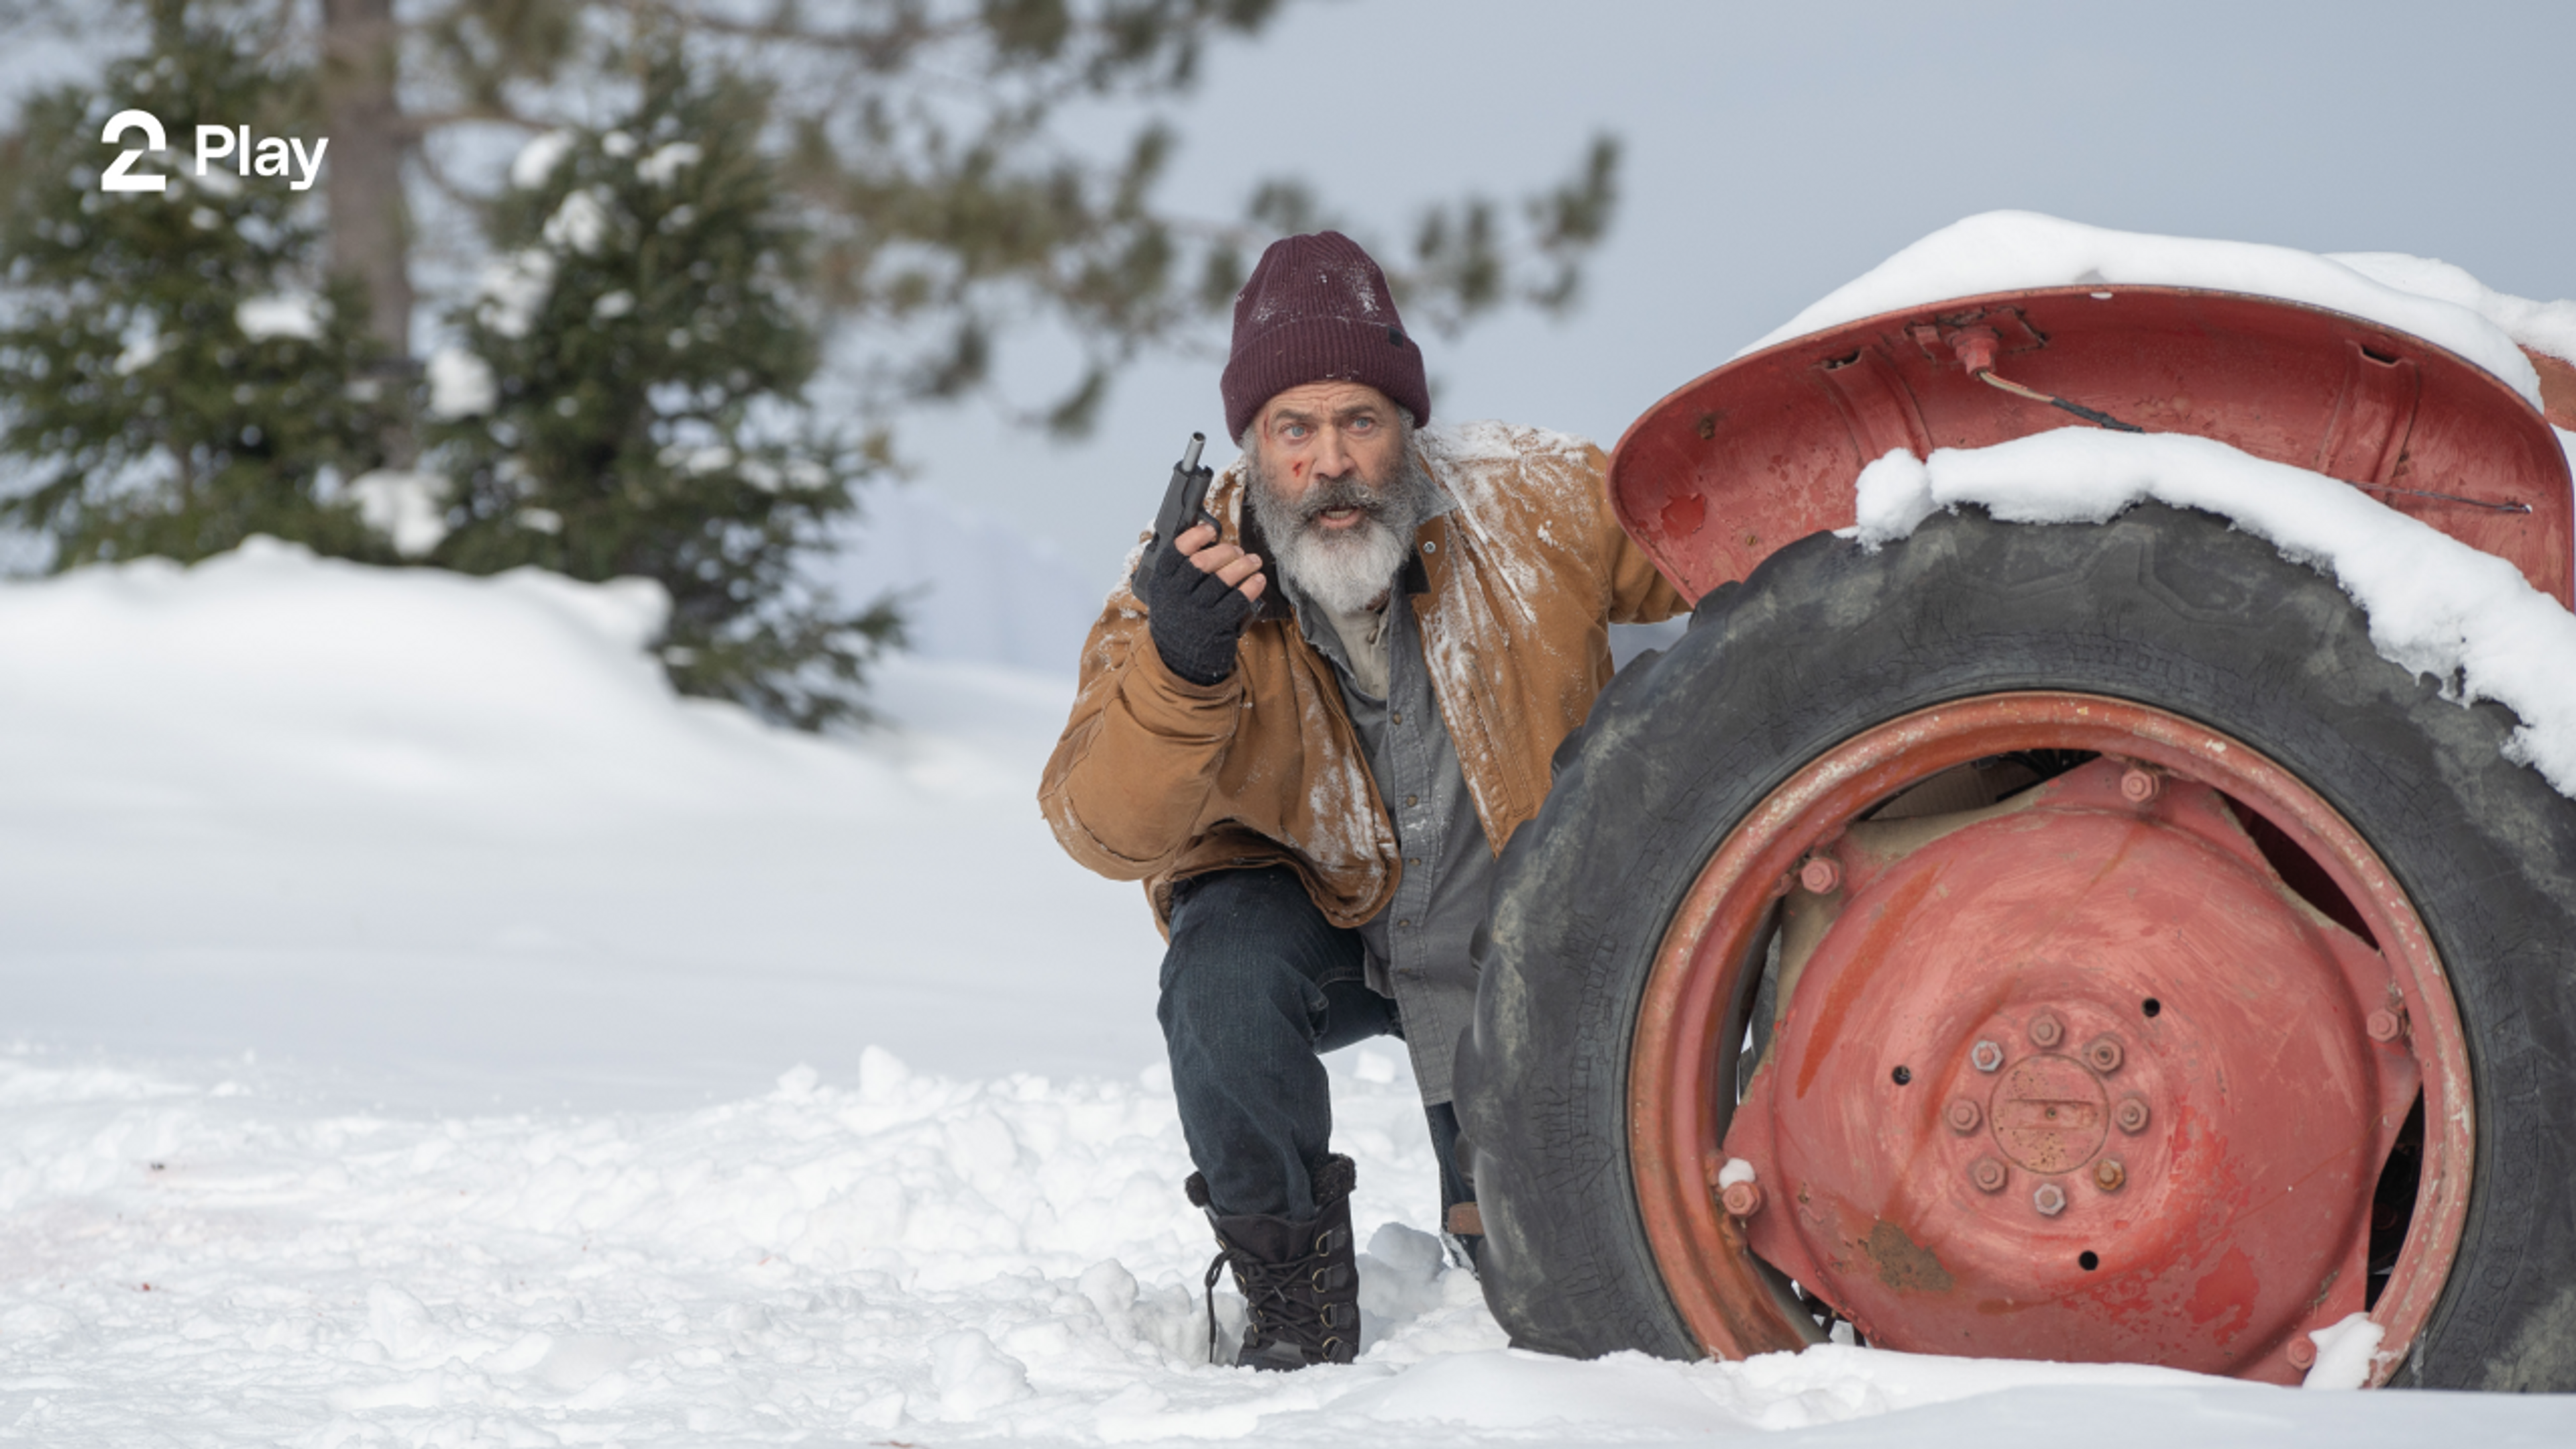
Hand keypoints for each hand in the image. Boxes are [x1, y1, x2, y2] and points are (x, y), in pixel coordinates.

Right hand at [1135, 522, 1266, 684]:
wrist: (1179, 663)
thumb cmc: (1179, 622)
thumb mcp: (1168, 597)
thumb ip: (1179, 573)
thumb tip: (1207, 541)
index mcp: (1161, 585)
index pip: (1175, 552)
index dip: (1195, 536)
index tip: (1211, 530)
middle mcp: (1174, 598)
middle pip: (1202, 563)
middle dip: (1225, 551)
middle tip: (1237, 550)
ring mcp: (1194, 613)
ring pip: (1223, 580)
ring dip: (1243, 565)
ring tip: (1254, 561)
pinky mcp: (1213, 627)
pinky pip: (1237, 601)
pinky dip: (1251, 586)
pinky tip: (1257, 580)